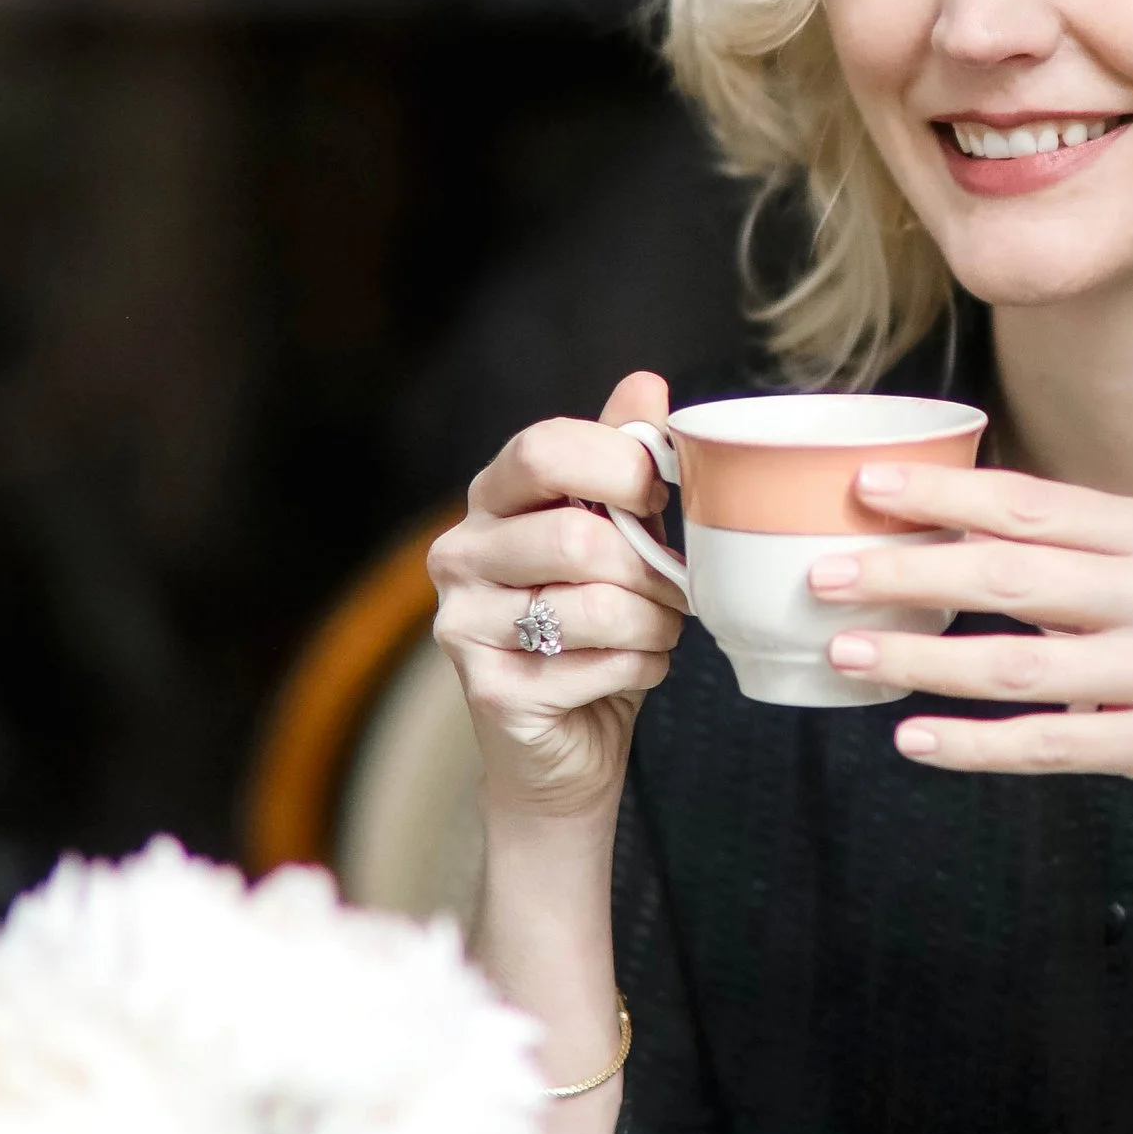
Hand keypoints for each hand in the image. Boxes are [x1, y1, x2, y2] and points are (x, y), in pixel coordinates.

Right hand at [427, 370, 687, 826]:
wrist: (562, 747)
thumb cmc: (594, 629)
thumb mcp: (612, 535)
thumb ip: (620, 462)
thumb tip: (646, 385)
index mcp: (489, 503)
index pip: (542, 448)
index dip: (617, 462)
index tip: (660, 491)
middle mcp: (459, 556)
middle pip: (577, 534)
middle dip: (651, 567)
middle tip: (672, 588)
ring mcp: (463, 626)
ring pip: (596, 602)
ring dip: (655, 622)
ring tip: (656, 630)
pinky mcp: (491, 691)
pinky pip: (601, 664)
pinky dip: (643, 668)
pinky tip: (631, 671)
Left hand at [810, 460, 1132, 849]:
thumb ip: (1091, 556)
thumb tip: (978, 532)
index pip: (1031, 504)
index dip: (942, 493)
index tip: (865, 486)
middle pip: (1010, 573)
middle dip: (907, 568)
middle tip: (825, 571)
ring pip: (1019, 662)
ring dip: (923, 657)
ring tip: (849, 652)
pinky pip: (1054, 744)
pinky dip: (978, 745)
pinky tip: (918, 740)